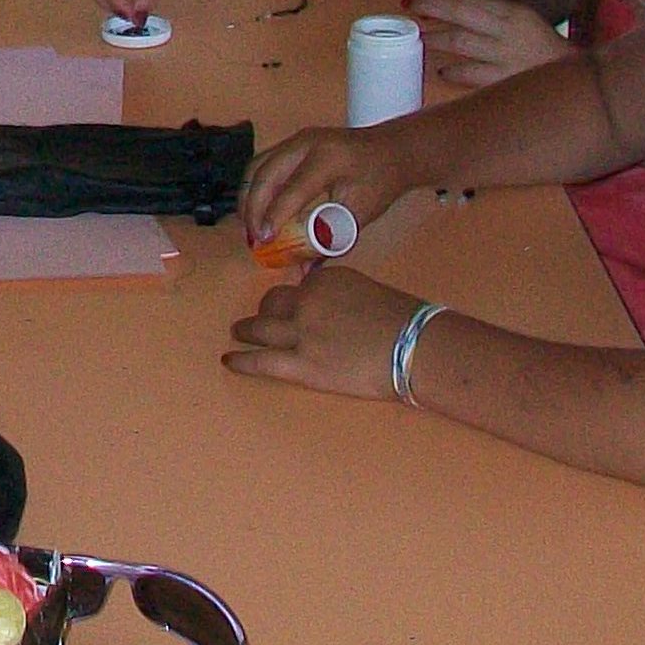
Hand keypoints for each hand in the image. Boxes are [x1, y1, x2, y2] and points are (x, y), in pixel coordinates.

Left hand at [225, 263, 422, 399]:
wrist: (415, 347)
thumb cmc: (405, 322)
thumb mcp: (368, 292)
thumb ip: (340, 297)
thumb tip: (329, 310)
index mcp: (325, 280)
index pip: (300, 287)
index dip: (297, 300)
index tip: (296, 308)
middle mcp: (306, 301)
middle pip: (272, 304)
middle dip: (266, 312)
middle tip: (259, 321)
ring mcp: (301, 333)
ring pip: (259, 328)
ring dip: (245, 331)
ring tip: (238, 334)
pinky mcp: (301, 365)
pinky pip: (260, 362)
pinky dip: (241, 361)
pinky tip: (229, 361)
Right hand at [241, 124, 414, 246]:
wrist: (393, 150)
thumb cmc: (379, 182)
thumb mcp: (359, 214)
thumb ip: (329, 239)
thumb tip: (302, 268)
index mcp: (329, 159)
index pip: (291, 190)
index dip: (274, 217)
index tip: (264, 243)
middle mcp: (306, 142)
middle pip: (264, 174)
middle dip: (252, 209)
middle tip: (253, 239)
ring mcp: (296, 139)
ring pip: (256, 167)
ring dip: (248, 198)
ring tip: (250, 227)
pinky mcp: (291, 143)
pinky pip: (262, 164)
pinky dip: (254, 188)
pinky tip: (256, 211)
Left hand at [408, 0, 569, 88]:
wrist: (569, 77)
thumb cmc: (539, 46)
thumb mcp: (521, 21)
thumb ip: (491, 15)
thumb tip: (450, 12)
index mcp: (513, 12)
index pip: (470, 1)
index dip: (438, 1)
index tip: (414, 2)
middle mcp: (508, 30)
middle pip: (461, 17)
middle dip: (432, 12)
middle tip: (410, 13)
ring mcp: (505, 56)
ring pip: (461, 44)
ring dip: (437, 40)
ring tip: (422, 39)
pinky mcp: (503, 80)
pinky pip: (471, 74)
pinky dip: (454, 71)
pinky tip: (442, 70)